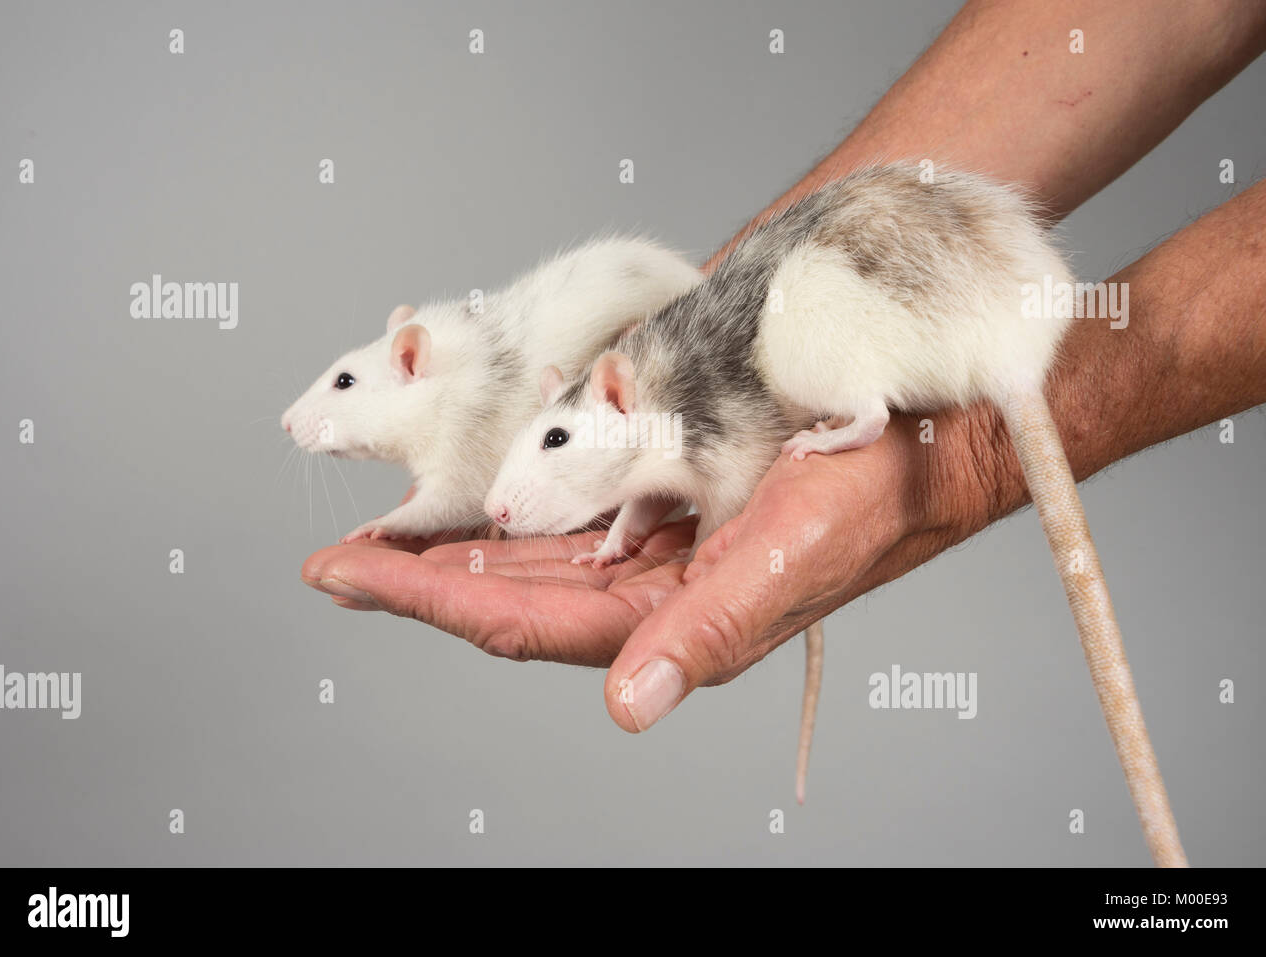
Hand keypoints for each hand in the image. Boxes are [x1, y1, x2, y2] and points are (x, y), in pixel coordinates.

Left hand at [300, 407, 1005, 730]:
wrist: (930, 419)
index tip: (346, 575)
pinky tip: (474, 486)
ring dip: (457, 541)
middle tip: (335, 562)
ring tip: (383, 533)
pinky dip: (514, 493)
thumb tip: (627, 704)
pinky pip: (570, 497)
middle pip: (511, 591)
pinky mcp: (667, 485)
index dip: (430, 601)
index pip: (525, 622)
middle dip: (420, 579)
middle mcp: (654, 586)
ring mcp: (657, 535)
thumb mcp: (793, 556)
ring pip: (533, 548)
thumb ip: (709, 632)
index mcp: (675, 619)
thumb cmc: (875, 488)